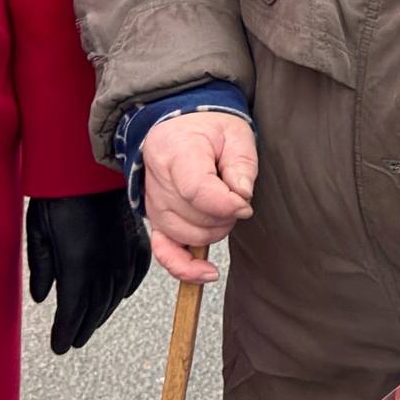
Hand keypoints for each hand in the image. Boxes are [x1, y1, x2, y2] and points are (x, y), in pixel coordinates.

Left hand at [26, 191, 149, 352]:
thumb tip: (43, 296)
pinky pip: (137, 271)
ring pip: (116, 294)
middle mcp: (105, 264)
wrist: (87, 164)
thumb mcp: (38, 232)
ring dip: (103, 313)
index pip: (73, 312)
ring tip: (91, 324)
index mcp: (78, 266)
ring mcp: (123, 251)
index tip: (59, 346)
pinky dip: (128, 287)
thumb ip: (42, 268)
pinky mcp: (136, 237)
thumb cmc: (56, 194)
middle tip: (72, 341)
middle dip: (82, 328)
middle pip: (96, 308)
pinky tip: (121, 295)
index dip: (65, 333)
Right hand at [140, 110, 256, 284]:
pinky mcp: (156, 221)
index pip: (196, 190)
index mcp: (176, 151)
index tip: (245, 204)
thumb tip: (242, 196)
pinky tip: (208, 272)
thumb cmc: (209, 128)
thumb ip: (242, 163)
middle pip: (194, 217)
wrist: (181, 127)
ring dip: (214, 230)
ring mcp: (153, 204)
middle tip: (237, 195)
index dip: (226, 204)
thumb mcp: (235, 133)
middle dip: (226, 214)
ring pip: (186, 236)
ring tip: (225, 208)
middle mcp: (158, 181)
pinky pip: (164, 252)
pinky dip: (184, 268)